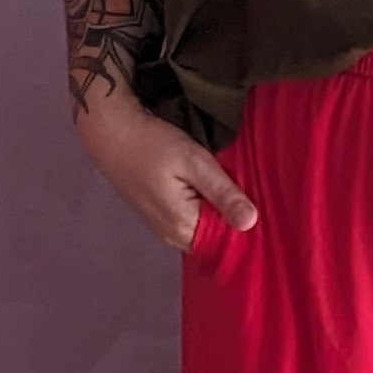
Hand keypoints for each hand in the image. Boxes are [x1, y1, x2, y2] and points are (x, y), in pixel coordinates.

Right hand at [75, 94, 258, 250]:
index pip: (227, 241)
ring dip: (217, 210)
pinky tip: (209, 189)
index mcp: (183, 228)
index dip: (245, 224)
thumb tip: (252, 223)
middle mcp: (171, 236)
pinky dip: (202, 206)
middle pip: (214, 236)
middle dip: (232, 217)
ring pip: (202, 226)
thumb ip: (222, 194)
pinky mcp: (157, 215)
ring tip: (233, 188)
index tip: (263, 206)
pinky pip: (189, 219)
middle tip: (252, 192)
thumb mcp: (195, 163)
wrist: (110, 132)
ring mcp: (162, 227)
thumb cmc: (153, 144)